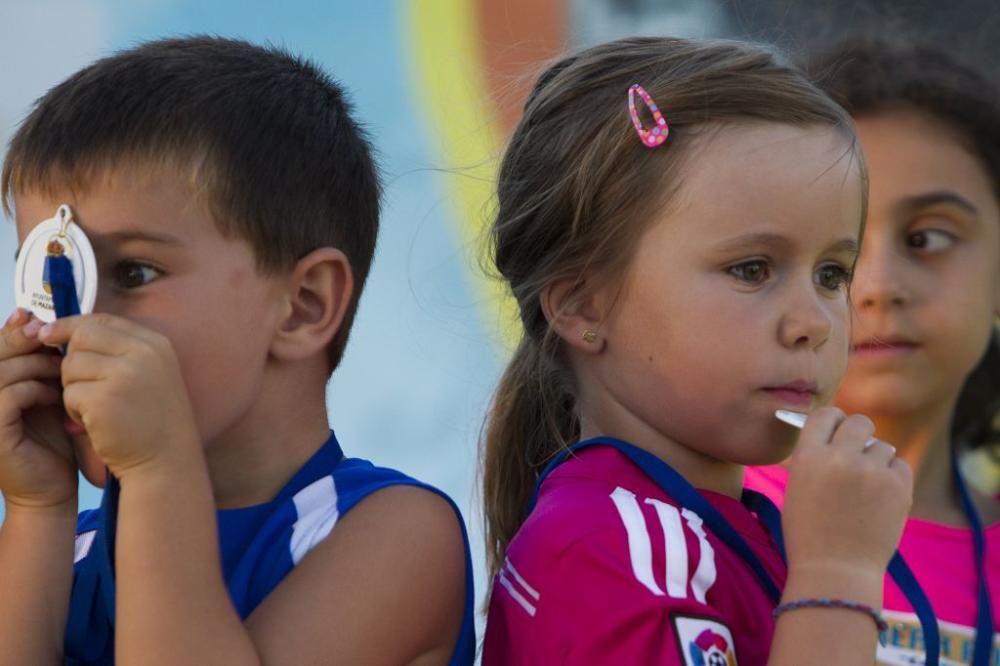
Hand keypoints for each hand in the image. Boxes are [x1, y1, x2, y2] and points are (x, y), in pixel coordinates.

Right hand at [0, 310, 77, 508]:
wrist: (50, 492)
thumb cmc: (50, 441)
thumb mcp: (42, 392)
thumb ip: (34, 362)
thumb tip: (30, 316)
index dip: (14, 330)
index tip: (44, 326)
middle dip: (26, 342)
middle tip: (56, 343)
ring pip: (3, 371)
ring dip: (38, 366)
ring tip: (64, 373)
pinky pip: (10, 395)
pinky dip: (37, 389)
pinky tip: (58, 396)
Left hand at [38, 313, 199, 479]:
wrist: (167, 461)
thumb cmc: (152, 420)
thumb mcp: (149, 374)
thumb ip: (118, 349)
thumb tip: (61, 330)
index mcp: (155, 344)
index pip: (103, 320)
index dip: (72, 326)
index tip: (48, 335)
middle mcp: (144, 353)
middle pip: (82, 337)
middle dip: (72, 360)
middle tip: (84, 386)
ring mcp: (125, 375)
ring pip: (71, 365)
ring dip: (73, 389)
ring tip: (96, 409)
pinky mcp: (105, 399)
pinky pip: (69, 393)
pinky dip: (74, 411)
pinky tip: (94, 423)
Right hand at [781, 406, 911, 587]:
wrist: (835, 570)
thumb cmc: (809, 532)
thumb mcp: (798, 487)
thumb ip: (816, 457)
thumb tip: (836, 436)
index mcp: (808, 456)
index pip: (826, 414)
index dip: (833, 421)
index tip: (835, 431)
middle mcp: (841, 458)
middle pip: (859, 422)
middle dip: (858, 434)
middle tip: (856, 453)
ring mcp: (872, 472)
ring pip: (882, 446)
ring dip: (876, 459)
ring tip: (867, 485)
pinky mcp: (899, 488)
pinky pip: (900, 465)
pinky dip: (893, 476)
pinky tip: (881, 495)